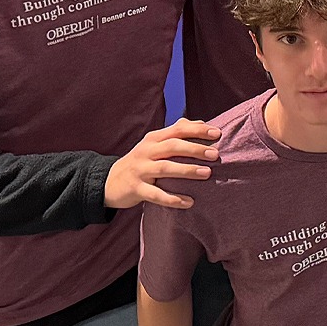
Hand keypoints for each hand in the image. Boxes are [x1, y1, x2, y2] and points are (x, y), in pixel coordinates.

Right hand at [105, 119, 220, 209]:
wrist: (109, 181)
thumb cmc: (142, 161)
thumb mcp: (155, 144)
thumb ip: (177, 133)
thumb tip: (202, 123)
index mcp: (154, 139)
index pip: (177, 129)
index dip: (197, 130)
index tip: (217, 133)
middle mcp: (146, 152)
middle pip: (172, 146)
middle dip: (195, 149)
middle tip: (215, 154)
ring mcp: (140, 170)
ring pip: (165, 168)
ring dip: (187, 170)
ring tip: (207, 173)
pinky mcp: (136, 189)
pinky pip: (156, 195)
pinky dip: (173, 199)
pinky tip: (189, 202)